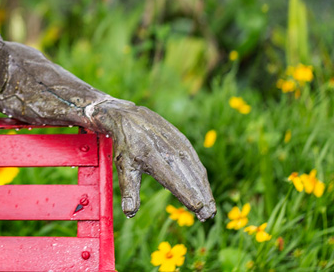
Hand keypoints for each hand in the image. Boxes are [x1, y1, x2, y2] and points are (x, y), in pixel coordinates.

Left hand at [93, 99, 215, 220]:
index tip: (197, 208)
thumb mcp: (123, 167)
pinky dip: (201, 176)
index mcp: (151, 157)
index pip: (171, 178)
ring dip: (204, 189)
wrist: (129, 117)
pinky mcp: (182, 140)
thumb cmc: (126, 146)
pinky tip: (204, 189)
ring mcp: (177, 144)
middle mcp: (167, 150)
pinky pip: (195, 161)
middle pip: (188, 176)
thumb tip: (129, 214)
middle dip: (200, 196)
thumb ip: (129, 190)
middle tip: (208, 216)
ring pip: (195, 169)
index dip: (185, 193)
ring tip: (210, 208)